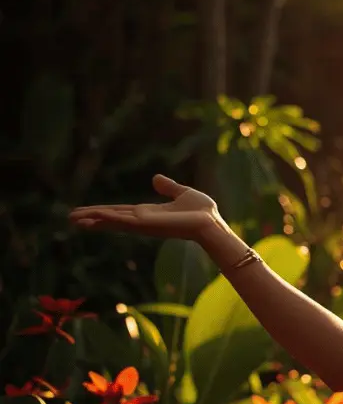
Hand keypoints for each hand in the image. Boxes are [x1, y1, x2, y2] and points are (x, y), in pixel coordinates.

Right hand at [69, 174, 224, 241]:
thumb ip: (168, 187)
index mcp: (148, 213)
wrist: (211, 222)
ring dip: (94, 220)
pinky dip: (108, 218)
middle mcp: (142, 220)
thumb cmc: (202, 211)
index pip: (121, 211)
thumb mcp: (182, 193)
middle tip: (70, 218)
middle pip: (111, 218)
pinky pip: (124, 221)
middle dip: (92, 218)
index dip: (103, 211)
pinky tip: (93, 217)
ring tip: (73, 220)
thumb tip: (155, 178)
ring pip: (113, 221)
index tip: (86, 212)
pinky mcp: (148, 225)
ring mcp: (143, 224)